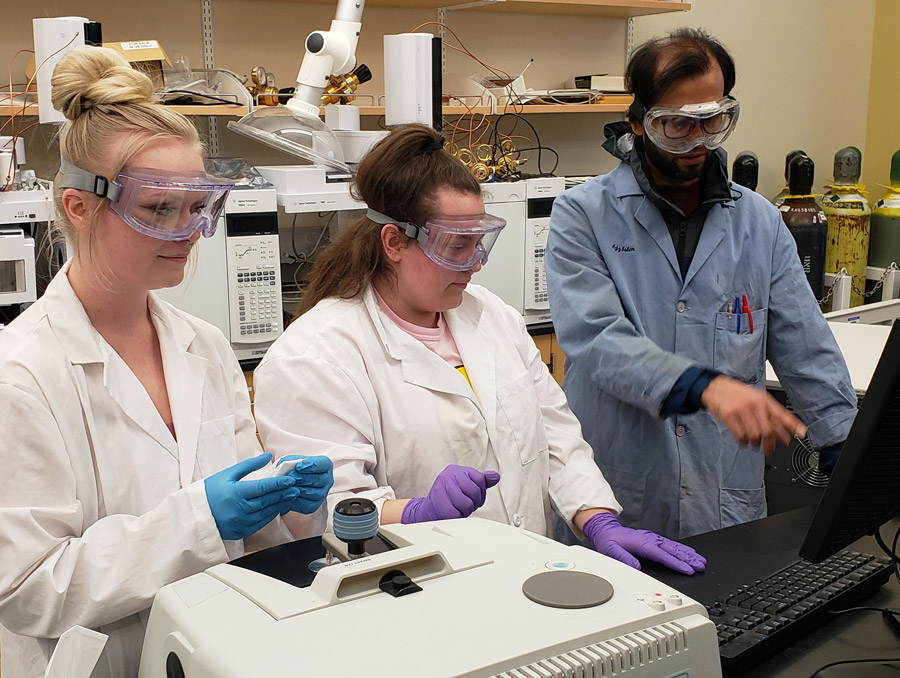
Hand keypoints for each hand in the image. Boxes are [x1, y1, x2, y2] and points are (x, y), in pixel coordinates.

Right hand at [205, 453, 299, 539]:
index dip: (278, 483)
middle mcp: (238, 509)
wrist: (193, 516)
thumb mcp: (227, 474)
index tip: (290, 479)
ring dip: (280, 504)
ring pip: (266, 513)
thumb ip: (249, 465)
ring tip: (290, 497)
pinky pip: (260, 523)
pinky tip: (277, 508)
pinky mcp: (240, 532)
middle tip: (295, 487)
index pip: (263, 487)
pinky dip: (271, 515)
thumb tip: (268, 456)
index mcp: (235, 493)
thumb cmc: (209, 492)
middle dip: (283, 493)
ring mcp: (240, 522)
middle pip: (267, 500)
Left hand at [275, 454, 333, 513]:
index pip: (323, 464)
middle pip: (320, 480)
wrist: (288, 483)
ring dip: (300, 490)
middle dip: (304, 479)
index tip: (298, 467)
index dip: (312, 465)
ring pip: (315, 494)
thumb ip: (290, 463)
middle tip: (290, 477)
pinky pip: (309, 505)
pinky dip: (298, 501)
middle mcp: (327, 479)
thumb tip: (287, 469)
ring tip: (288, 486)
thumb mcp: (290, 461)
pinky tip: (289, 495)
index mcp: (325, 465)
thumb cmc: (292, 469)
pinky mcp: (315, 505)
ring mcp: (323, 493)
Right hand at [401, 465, 500, 523]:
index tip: (473, 497)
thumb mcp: (465, 486)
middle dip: (474, 503)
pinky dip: (457, 517)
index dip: (481, 493)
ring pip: (467, 503)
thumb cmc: (449, 498)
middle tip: (464, 505)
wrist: (429, 510)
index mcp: (456, 470)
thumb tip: (495, 476)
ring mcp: (442, 487)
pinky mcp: (438, 502)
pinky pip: (457, 513)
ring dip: (465, 511)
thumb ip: (481, 481)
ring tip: (457, 509)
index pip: (480, 479)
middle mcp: (448, 475)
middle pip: (475, 491)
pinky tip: (452, 514)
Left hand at [583, 512, 705, 574]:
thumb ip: (624, 559)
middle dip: (688, 559)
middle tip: (702, 566)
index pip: (663, 556)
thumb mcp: (611, 551)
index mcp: (643, 543)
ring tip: (701, 560)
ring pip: (674, 547)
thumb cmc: (609, 541)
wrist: (606, 530)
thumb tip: (636, 568)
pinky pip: (671, 544)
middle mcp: (650, 540)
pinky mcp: (653, 540)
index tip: (689, 570)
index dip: (677, 564)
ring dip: (688, 554)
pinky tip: (689, 553)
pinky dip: (682, 549)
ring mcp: (653, 539)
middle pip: (673, 550)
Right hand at [701, 375, 805, 453]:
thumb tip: (782, 435)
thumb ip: (769, 416)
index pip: (782, 414)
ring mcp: (741, 410)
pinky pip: (740, 435)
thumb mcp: (755, 399)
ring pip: (754, 435)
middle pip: (768, 430)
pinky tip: (743, 440)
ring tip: (753, 443)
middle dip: (770, 444)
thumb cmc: (736, 394)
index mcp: (763, 399)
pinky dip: (743, 442)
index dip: (793, 425)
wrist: (715, 388)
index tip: (802, 434)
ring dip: (755, 444)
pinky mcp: (729, 416)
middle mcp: (754, 404)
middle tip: (769, 450)